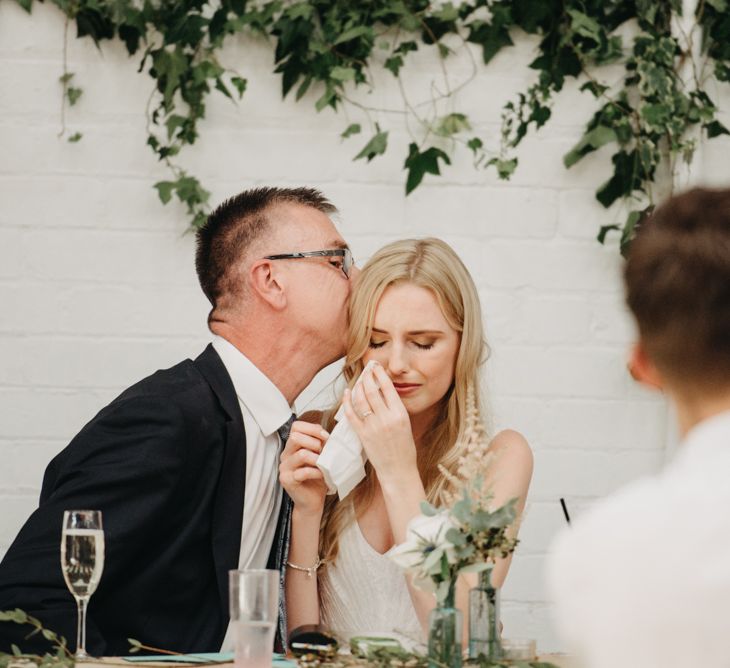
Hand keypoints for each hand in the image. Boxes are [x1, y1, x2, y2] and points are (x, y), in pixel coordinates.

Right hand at [279, 421, 328, 516]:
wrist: (312, 501)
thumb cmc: (317, 478)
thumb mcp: (320, 456)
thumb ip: (320, 443)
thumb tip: (326, 433)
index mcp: (292, 446)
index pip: (296, 426)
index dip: (312, 428)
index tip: (326, 437)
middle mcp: (285, 455)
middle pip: (295, 437)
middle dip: (314, 442)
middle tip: (323, 452)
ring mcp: (284, 468)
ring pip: (301, 454)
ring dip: (317, 458)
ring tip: (324, 464)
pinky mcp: (287, 480)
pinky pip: (303, 472)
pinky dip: (316, 472)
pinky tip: (322, 475)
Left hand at [343, 362, 417, 481]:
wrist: (398, 470)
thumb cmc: (404, 448)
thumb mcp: (405, 424)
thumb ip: (394, 408)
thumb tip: (383, 391)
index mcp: (400, 414)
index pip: (388, 387)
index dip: (380, 374)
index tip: (376, 367)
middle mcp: (386, 419)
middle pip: (372, 391)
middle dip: (367, 377)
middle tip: (366, 370)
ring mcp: (373, 427)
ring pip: (360, 400)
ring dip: (358, 387)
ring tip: (359, 381)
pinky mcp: (362, 435)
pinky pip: (351, 414)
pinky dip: (347, 402)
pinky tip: (347, 393)